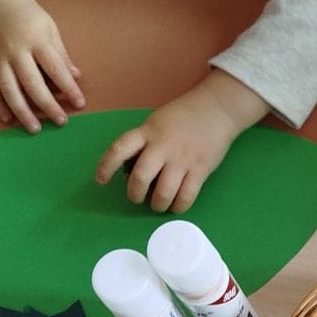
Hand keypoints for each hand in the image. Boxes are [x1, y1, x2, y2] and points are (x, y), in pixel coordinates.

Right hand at [0, 0, 84, 132]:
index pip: (55, 68)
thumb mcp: (51, 29)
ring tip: (35, 128)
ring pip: (8, 89)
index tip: (80, 103)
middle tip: (61, 121)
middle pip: (32, 83)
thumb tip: (76, 77)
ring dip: (22, 111)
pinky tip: (7, 118)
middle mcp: (15, 50)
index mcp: (36, 40)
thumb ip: (61, 55)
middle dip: (47, 105)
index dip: (69, 88)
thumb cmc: (29, 16)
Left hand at [94, 70, 270, 213]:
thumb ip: (144, 143)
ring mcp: (182, 159)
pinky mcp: (200, 170)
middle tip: (137, 198)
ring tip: (158, 204)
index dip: (106, 166)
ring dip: (157, 204)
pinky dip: (178, 206)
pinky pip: (186, 196)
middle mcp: (162, 146)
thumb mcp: (156, 123)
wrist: (216, 109)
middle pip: (141, 178)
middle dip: (135, 194)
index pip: (119, 149)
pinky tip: (176, 205)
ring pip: (163, 192)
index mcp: (147, 132)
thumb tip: (134, 171)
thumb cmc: (182, 117)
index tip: (100, 180)